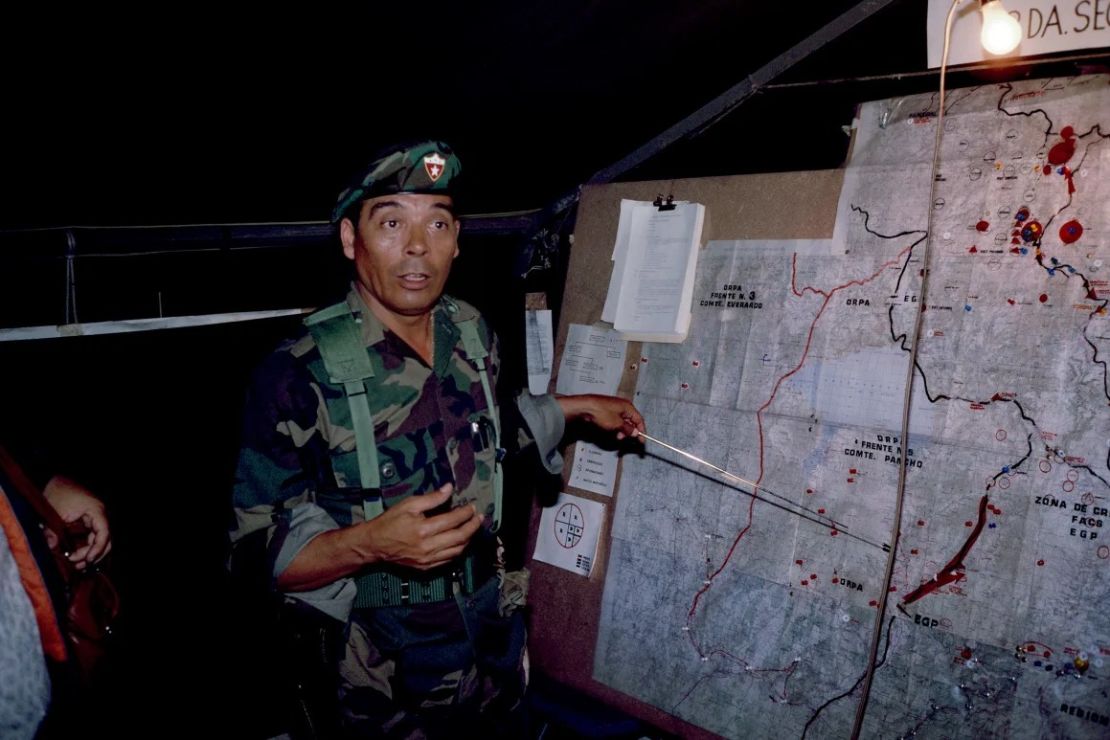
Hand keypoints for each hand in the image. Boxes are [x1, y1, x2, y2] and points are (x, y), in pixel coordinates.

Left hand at [42, 475, 110, 569]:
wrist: (53, 479)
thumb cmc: (57, 492)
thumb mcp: (54, 512)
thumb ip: (52, 531)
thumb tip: (52, 547)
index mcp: (96, 511)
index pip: (104, 534)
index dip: (97, 549)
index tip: (87, 560)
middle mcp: (100, 515)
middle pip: (106, 539)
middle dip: (94, 554)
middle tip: (78, 565)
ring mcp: (95, 518)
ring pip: (100, 540)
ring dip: (90, 552)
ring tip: (76, 564)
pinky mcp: (88, 521)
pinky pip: (93, 537)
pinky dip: (86, 547)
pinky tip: (76, 556)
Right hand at [358, 484, 481, 569]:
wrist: (374, 544)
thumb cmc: (390, 522)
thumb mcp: (409, 504)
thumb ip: (432, 498)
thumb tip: (449, 488)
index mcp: (423, 530)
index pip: (453, 520)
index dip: (466, 513)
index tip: (472, 507)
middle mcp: (427, 547)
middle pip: (460, 537)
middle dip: (473, 526)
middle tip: (479, 517)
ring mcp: (427, 559)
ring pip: (457, 551)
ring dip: (468, 539)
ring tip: (472, 528)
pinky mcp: (425, 567)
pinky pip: (448, 560)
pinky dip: (458, 550)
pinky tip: (460, 541)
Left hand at [556, 394, 645, 439]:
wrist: (584, 407)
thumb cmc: (600, 412)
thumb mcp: (617, 424)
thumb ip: (628, 429)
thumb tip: (635, 432)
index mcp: (628, 406)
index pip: (639, 420)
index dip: (641, 431)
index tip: (641, 440)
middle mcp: (622, 406)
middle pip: (631, 421)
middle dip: (629, 431)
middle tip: (624, 438)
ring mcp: (614, 408)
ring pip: (623, 422)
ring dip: (621, 430)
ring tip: (616, 435)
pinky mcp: (607, 411)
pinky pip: (615, 421)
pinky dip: (615, 427)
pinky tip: (610, 430)